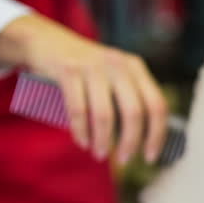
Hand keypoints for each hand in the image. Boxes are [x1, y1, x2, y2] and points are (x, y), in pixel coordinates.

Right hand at [0, 13, 167, 163]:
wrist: (46, 41)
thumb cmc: (85, 70)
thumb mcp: (113, 76)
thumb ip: (128, 98)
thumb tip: (142, 141)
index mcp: (136, 67)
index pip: (157, 105)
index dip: (157, 134)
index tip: (150, 157)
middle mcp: (118, 65)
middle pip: (134, 113)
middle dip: (130, 143)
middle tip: (123, 160)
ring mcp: (93, 66)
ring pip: (105, 115)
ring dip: (103, 141)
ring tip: (99, 155)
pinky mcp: (68, 71)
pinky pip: (78, 110)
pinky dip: (81, 132)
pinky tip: (83, 143)